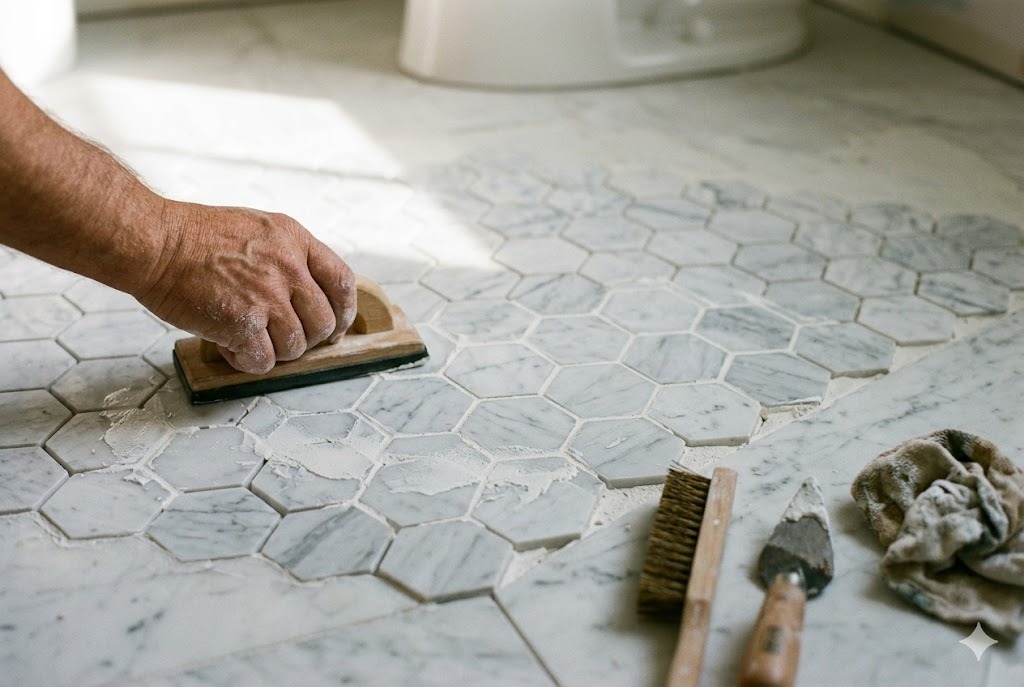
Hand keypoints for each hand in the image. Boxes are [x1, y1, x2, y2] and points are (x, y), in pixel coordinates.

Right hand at [135, 201, 356, 373]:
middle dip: (307, 339)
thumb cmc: (194, 237)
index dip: (344, 312)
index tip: (336, 328)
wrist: (153, 242)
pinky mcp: (242, 323)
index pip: (342, 282)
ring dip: (275, 352)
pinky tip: (231, 348)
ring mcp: (267, 296)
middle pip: (323, 321)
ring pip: (296, 346)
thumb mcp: (257, 229)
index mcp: (294, 240)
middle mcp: (288, 267)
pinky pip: (264, 361)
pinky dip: (248, 362)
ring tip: (249, 339)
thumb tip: (308, 294)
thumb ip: (287, 257)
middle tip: (284, 340)